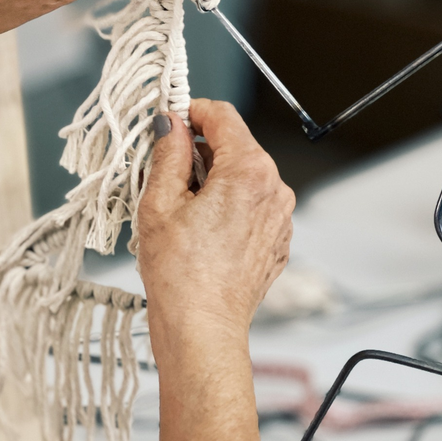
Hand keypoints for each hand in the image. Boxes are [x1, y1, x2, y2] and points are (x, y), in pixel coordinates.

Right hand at [138, 100, 295, 365]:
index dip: (192, 111)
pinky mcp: (277, 239)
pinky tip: (200, 229)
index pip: (223, 116)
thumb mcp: (160, 202)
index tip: (171, 119)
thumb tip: (171, 124)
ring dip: (214, 180)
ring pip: (244, 177)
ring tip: (180, 209)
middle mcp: (274, 189)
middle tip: (165, 171)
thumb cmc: (181, 275)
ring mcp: (280, 217)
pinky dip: (228, 206)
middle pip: (236, 146)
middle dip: (201, 150)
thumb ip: (169, 152)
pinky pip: (252, 206)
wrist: (203, 329)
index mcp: (249, 171)